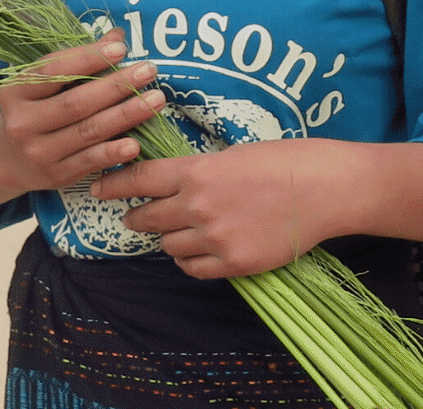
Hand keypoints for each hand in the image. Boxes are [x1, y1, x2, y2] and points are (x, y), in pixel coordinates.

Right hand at [0, 29, 164, 208]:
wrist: (10, 158)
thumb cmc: (37, 106)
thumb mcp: (46, 81)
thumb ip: (79, 59)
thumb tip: (116, 35)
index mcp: (16, 90)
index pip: (53, 71)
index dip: (88, 58)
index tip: (121, 48)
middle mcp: (22, 122)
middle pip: (75, 103)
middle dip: (116, 86)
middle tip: (148, 70)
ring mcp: (38, 152)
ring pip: (87, 131)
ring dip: (125, 115)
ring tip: (156, 99)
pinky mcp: (56, 175)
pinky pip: (89, 162)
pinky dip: (112, 153)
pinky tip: (136, 143)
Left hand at [91, 139, 343, 278]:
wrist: (325, 189)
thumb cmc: (284, 161)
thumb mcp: (233, 154)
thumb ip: (200, 170)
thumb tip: (176, 180)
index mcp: (196, 171)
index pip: (140, 179)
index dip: (114, 185)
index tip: (97, 188)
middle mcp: (198, 206)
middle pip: (148, 218)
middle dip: (137, 217)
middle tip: (134, 217)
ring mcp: (215, 238)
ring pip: (169, 246)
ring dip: (167, 238)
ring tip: (176, 231)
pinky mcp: (234, 263)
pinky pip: (193, 268)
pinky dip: (189, 260)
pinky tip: (197, 250)